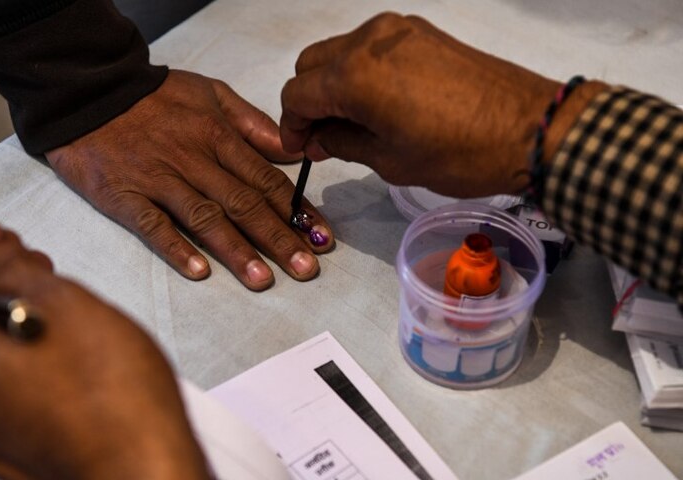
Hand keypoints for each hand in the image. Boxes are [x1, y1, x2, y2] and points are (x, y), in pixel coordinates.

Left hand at [0, 218, 208, 479]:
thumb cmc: (112, 398)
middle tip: (40, 277)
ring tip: (61, 319)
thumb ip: (9, 267)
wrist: (142, 469)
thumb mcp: (66, 307)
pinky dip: (18, 362)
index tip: (9, 246)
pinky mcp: (1, 446)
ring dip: (9, 324)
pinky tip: (61, 359)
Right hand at [47, 70, 333, 290]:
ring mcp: (158, 179)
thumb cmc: (156, 96)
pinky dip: (176, 248)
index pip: (266, 179)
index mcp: (218, 136)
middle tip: (307, 268)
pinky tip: (199, 273)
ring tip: (264, 280)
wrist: (89, 90)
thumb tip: (293, 152)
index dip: (296, 210)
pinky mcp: (124, 195)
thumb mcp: (211, 94)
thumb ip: (253, 124)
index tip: (321, 237)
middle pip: (244, 204)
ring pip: (204, 218)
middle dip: (280, 238)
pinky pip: (153, 226)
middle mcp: (193, 160)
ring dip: (237, 251)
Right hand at [280, 13, 566, 197]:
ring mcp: (397, 30)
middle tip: (324, 137)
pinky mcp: (420, 31)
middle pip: (312, 64)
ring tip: (355, 122)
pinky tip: (381, 102)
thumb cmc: (458, 154)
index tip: (302, 149)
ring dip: (334, 84)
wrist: (528, 128)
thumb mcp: (391, 161)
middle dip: (309, 101)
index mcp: (355, 75)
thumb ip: (342, 143)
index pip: (297, 93)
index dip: (292, 125)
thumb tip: (317, 139)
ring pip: (340, 52)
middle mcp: (368, 40)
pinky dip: (362, 71)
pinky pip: (371, 47)